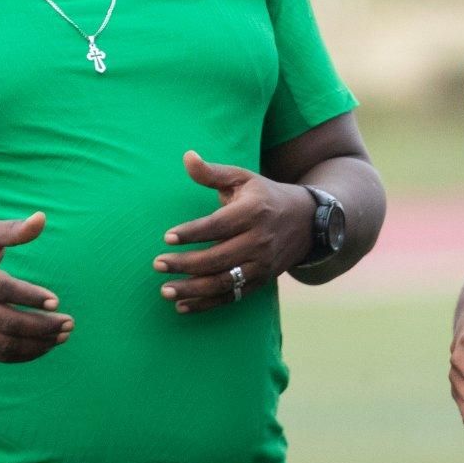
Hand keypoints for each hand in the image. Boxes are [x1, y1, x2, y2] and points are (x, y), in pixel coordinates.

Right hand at [0, 212, 72, 362]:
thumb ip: (12, 230)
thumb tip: (42, 218)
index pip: (2, 289)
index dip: (30, 296)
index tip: (56, 301)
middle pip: (7, 322)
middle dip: (42, 326)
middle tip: (69, 322)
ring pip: (5, 344)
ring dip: (38, 344)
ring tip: (63, 336)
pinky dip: (24, 355)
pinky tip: (46, 345)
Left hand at [153, 151, 313, 313]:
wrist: (306, 221)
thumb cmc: (264, 196)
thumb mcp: (242, 178)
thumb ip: (212, 172)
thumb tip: (187, 156)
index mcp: (253, 212)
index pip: (218, 225)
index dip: (192, 232)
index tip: (167, 237)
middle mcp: (260, 240)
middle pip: (217, 258)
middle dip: (185, 264)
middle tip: (157, 264)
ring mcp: (262, 264)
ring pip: (223, 282)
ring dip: (192, 289)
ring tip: (164, 290)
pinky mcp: (261, 281)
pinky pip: (231, 297)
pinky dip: (206, 304)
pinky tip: (182, 305)